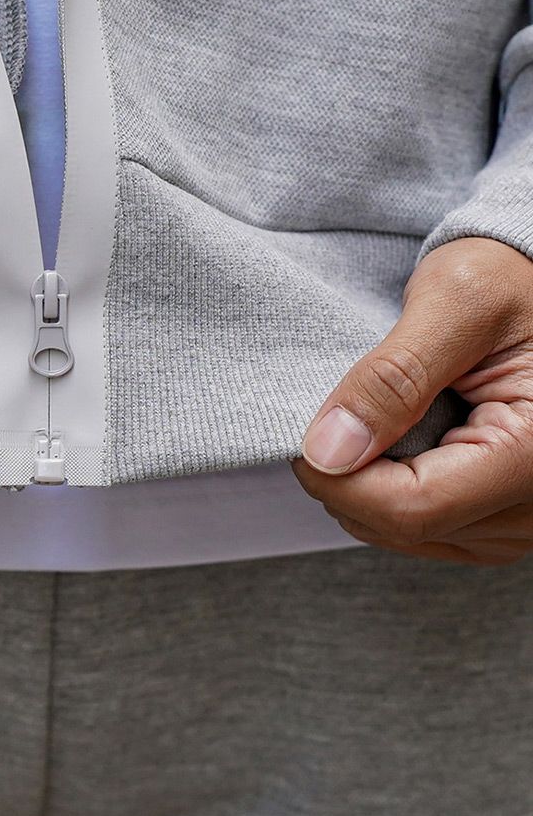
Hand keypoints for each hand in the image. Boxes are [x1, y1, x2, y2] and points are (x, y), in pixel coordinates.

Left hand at [292, 236, 532, 565]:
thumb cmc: (508, 281)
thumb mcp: (453, 302)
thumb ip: (393, 376)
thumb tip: (328, 450)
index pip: (413, 506)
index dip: (339, 480)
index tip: (303, 437)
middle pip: (405, 526)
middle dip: (349, 478)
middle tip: (338, 413)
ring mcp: (522, 521)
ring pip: (405, 535)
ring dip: (368, 485)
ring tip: (378, 419)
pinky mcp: (501, 520)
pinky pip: (424, 530)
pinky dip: (389, 490)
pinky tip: (394, 441)